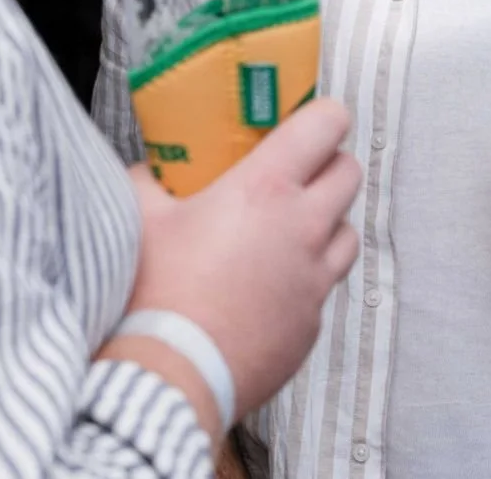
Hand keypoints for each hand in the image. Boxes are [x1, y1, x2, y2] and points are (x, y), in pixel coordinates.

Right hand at [116, 99, 361, 426]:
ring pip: (347, 233)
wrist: (169, 375)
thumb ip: (147, 181)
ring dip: (326, 224)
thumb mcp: (140, 219)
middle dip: (329, 165)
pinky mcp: (311, 325)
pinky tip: (268, 288)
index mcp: (267, 189)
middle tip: (298, 173)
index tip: (310, 120)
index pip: (325, 126)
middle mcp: (303, 229)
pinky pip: (323, 289)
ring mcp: (313, 280)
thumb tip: (147, 171)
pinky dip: (305, 281)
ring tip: (288, 232)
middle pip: (349, 173)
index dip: (323, 116)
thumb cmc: (154, 293)